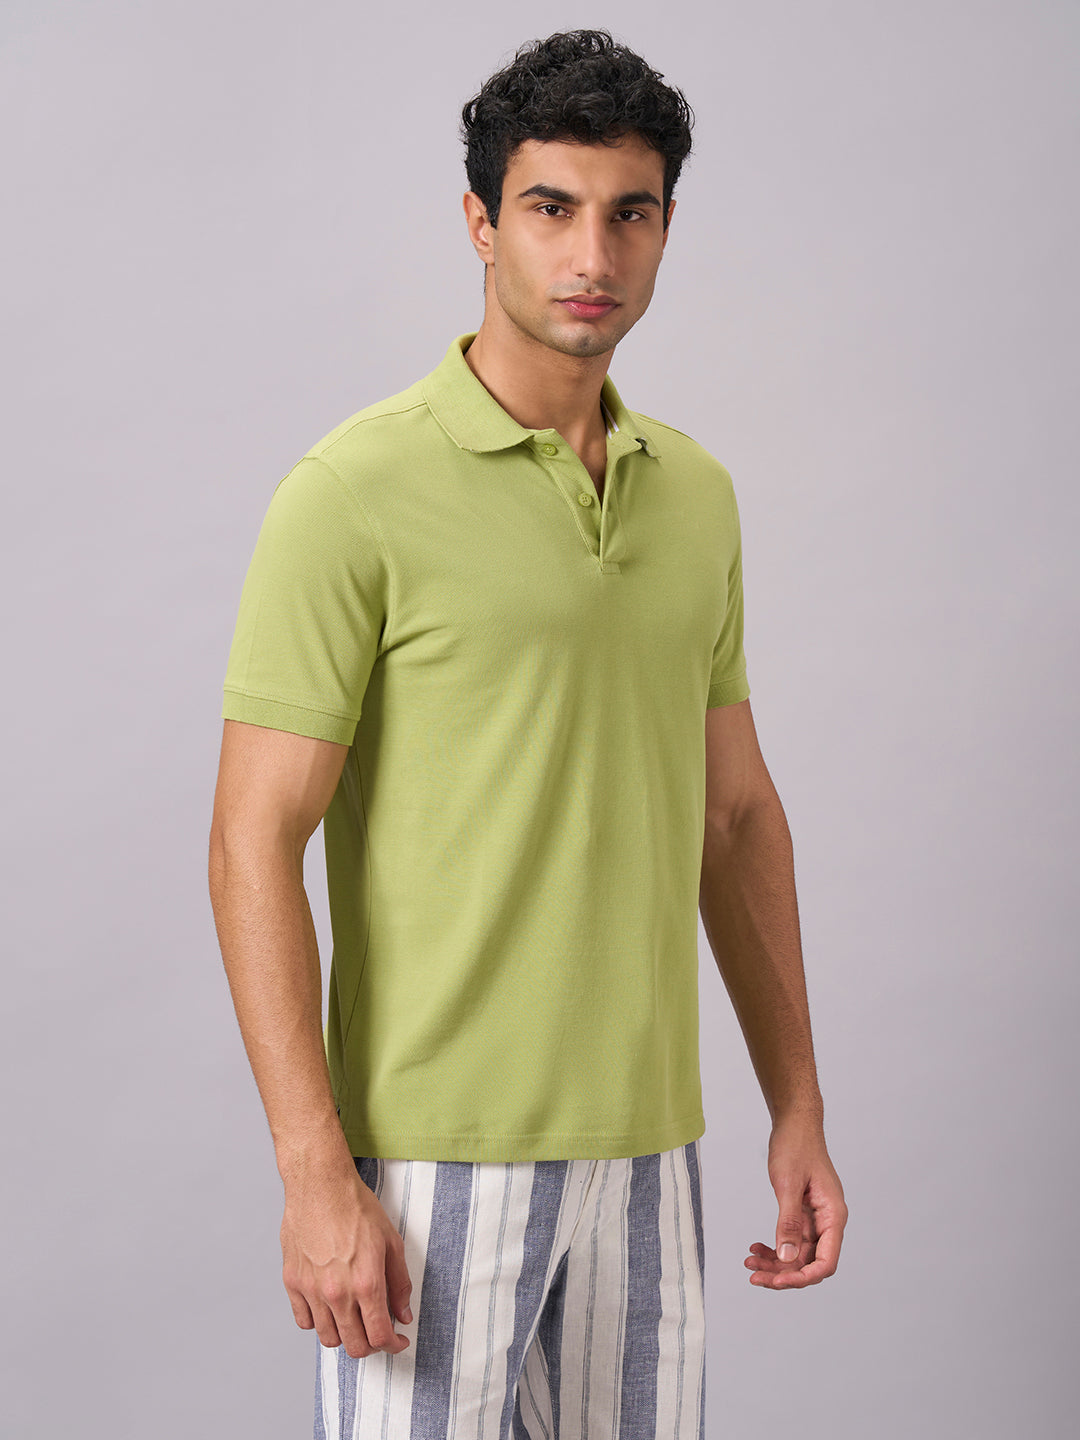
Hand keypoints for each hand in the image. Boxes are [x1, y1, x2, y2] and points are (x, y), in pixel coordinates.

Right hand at [280, 1157, 413, 1357]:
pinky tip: (328, 1307)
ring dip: (344, 1335)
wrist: (320, 1184)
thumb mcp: (391, 1241)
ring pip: (328, 1338)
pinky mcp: (292, 1283)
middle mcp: (337, 1293)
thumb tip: (402, 1315)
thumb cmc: (355, 1207)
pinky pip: (304, 1321)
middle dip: (371, 1345)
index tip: (397, 1341)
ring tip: (353, 1319)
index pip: (379, 1336)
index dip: (393, 1345)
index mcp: (366, 1283)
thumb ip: (399, 1283)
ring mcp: (311, 1290)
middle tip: (377, 1332)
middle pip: (354, 1345)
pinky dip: (318, 1322)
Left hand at [744, 1114, 846, 1289]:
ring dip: (775, 1263)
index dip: (803, 1278)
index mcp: (833, 1216)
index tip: (778, 1282)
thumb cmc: (796, 1147)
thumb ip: (788, 1223)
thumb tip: (786, 1258)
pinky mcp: (803, 1214)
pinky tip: (755, 1247)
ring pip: (797, 1254)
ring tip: (749, 1263)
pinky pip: (791, 1240)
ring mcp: (816, 1219)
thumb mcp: (788, 1184)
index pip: (826, 1261)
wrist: (795, 1123)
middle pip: (809, 1262)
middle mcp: (828, 1221)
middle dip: (783, 1274)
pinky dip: (774, 1247)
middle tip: (754, 1277)